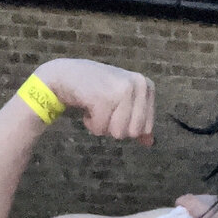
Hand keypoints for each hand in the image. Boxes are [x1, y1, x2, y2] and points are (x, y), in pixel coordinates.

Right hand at [34, 58, 154, 146]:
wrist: (68, 75)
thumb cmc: (98, 90)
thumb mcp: (123, 103)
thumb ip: (138, 121)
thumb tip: (149, 143)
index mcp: (147, 86)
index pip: (146, 128)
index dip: (127, 124)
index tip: (116, 108)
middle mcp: (139, 85)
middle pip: (133, 133)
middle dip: (115, 127)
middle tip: (105, 108)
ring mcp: (122, 91)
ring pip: (118, 133)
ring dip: (102, 126)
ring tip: (97, 106)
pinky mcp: (104, 98)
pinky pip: (100, 129)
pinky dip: (91, 123)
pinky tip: (88, 106)